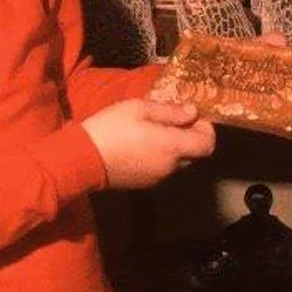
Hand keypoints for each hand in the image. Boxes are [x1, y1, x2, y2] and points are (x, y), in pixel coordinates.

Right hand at [81, 99, 215, 189]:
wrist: (84, 158)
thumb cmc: (111, 127)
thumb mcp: (138, 108)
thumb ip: (169, 111)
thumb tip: (193, 112)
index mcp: (172, 146)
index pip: (207, 144)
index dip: (207, 129)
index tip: (194, 116)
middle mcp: (170, 166)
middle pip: (194, 153)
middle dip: (189, 136)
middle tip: (171, 119)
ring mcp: (157, 177)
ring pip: (177, 162)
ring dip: (173, 147)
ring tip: (152, 130)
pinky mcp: (144, 183)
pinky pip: (161, 168)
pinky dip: (159, 156)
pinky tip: (140, 144)